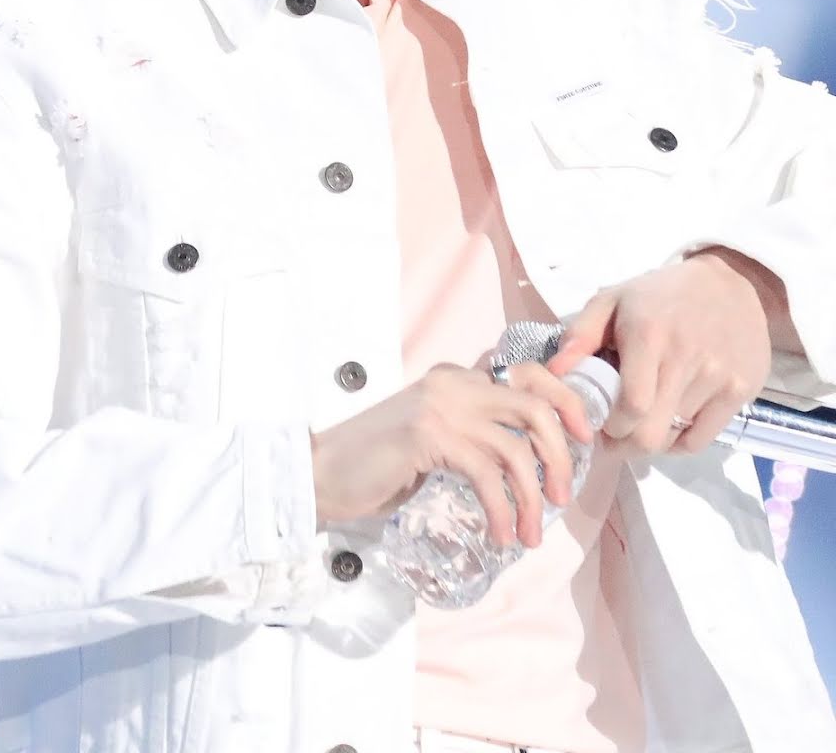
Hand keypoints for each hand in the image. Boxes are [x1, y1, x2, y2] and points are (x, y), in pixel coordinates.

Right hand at [309, 352, 593, 549]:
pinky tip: (500, 535)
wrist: (322, 472)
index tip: (584, 437)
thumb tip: (525, 462)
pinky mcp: (429, 435)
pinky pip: (487, 475)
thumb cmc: (377, 464)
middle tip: (563, 496)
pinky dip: (502, 510)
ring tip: (531, 535)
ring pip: (515, 449)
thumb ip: (471, 434)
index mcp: (457, 376)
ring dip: (533, 498)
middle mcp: (454, 382)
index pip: (529, 373)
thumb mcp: (433, 437)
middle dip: (560, 455)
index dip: (566, 401)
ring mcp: (441, 406)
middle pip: (534, 407)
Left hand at [544, 253, 772, 456]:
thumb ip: (579, 335)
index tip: (597, 423)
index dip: (609, 426)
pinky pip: (702, 439)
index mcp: (649, 336)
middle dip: (624, 445)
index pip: (629, 407)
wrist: (732, 282)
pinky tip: (668, 423)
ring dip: (650, 439)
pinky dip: (679, 442)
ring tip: (641, 419)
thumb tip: (553, 373)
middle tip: (614, 435)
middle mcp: (686, 359)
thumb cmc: (661, 294)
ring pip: (674, 439)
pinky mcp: (741, 391)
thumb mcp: (613, 299)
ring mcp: (718, 377)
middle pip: (650, 434)